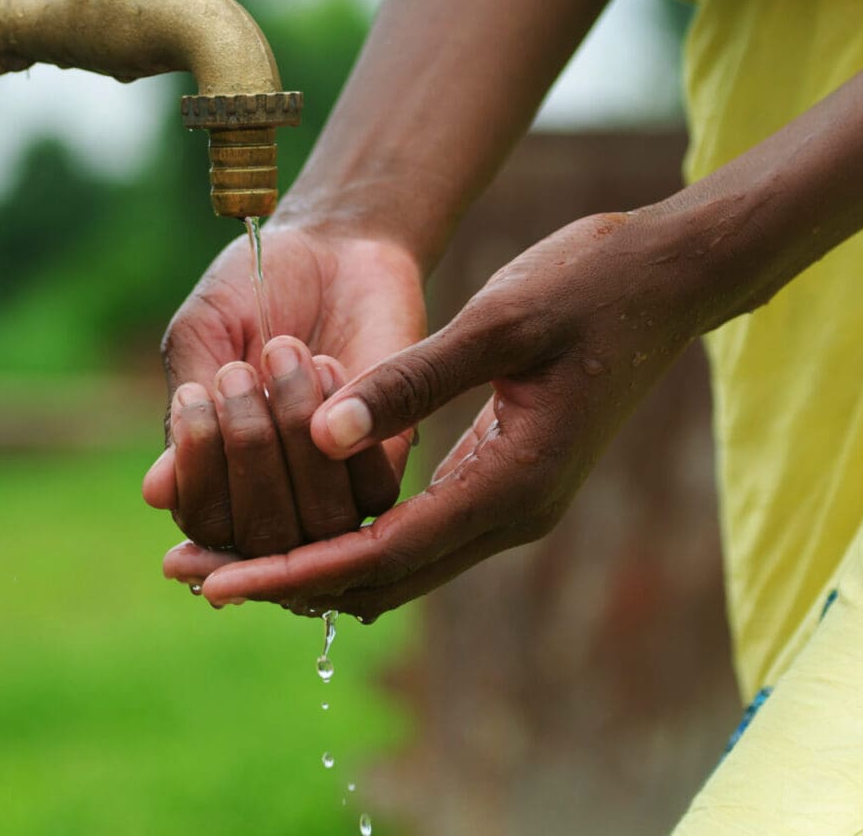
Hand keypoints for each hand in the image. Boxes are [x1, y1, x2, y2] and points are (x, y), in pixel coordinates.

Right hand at [142, 222, 426, 555]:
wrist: (330, 244)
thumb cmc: (253, 291)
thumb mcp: (201, 339)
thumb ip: (184, 417)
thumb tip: (157, 494)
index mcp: (217, 477)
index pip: (204, 526)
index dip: (197, 474)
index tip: (195, 395)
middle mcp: (276, 496)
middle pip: (260, 537)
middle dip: (246, 448)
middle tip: (238, 371)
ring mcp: (335, 486)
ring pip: (319, 523)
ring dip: (294, 433)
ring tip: (282, 351)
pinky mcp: (387, 458)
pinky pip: (372, 490)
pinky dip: (342, 422)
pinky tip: (326, 362)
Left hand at [166, 210, 703, 617]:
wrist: (669, 280)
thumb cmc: (590, 286)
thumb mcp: (498, 321)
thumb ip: (411, 382)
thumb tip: (319, 437)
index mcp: (511, 484)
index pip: (379, 555)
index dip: (290, 572)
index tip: (214, 581)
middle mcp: (511, 514)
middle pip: (380, 580)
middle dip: (285, 582)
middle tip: (193, 575)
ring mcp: (512, 505)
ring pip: (396, 567)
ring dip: (312, 566)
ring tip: (224, 556)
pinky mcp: (505, 483)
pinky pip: (414, 536)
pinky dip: (349, 538)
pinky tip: (296, 517)